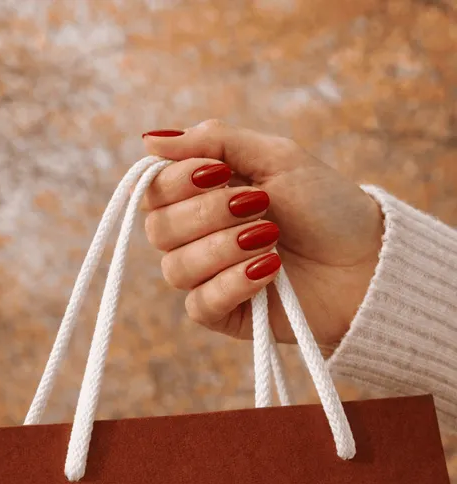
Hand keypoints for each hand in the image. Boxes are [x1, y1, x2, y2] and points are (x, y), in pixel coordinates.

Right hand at [142, 121, 382, 346]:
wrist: (364, 262)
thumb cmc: (326, 207)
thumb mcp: (276, 157)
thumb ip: (214, 142)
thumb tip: (150, 138)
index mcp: (202, 196)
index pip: (155, 190)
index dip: (178, 181)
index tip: (220, 173)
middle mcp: (197, 236)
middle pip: (159, 229)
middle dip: (208, 214)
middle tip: (258, 206)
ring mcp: (208, 277)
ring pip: (176, 268)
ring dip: (225, 248)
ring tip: (271, 238)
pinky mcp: (223, 314)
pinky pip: (200, 304)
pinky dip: (233, 283)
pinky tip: (269, 271)